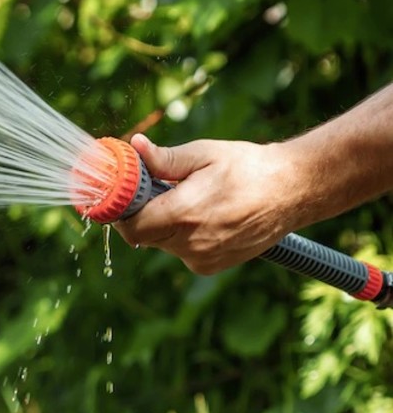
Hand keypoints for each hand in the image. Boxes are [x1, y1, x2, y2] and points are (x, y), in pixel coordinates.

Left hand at [113, 134, 301, 273]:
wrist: (291, 192)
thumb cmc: (247, 167)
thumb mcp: (203, 154)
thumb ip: (165, 158)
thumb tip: (136, 146)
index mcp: (184, 214)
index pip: (131, 226)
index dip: (122, 212)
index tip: (123, 197)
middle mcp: (190, 243)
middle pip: (143, 235)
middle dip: (142, 214)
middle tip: (157, 191)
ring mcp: (201, 258)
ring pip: (161, 244)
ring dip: (162, 225)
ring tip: (187, 201)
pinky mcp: (210, 266)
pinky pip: (180, 252)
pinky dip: (181, 237)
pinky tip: (202, 217)